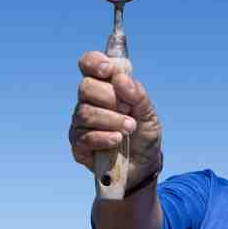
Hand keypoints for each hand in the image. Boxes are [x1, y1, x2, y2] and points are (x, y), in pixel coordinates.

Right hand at [69, 51, 162, 176]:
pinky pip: (84, 137)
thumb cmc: (144, 136)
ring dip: (111, 120)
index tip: (109, 71)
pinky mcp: (78, 146)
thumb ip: (137, 95)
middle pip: (85, 87)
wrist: (144, 166)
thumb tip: (121, 78)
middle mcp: (88, 103)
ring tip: (129, 128)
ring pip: (85, 113)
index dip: (94, 62)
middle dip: (110, 99)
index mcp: (105, 88)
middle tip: (129, 112)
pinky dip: (103, 137)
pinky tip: (117, 140)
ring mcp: (81, 124)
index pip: (88, 64)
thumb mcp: (149, 114)